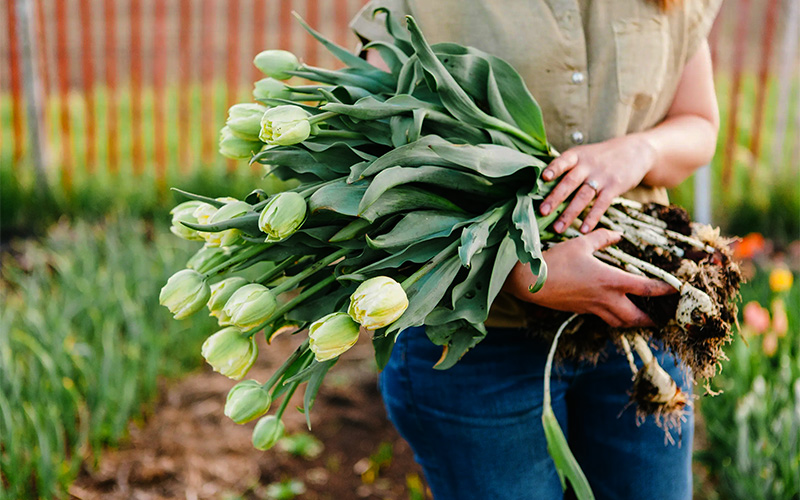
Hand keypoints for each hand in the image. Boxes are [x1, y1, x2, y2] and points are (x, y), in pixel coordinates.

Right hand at [503, 230, 674, 326]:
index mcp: (610, 280)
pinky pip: (604, 318)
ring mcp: (592, 308)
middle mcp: (605, 299)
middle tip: (662, 318)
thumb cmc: (556, 260)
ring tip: (641, 317)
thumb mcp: (581, 243)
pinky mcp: (581, 311)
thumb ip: (603, 238)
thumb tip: (618, 235)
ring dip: (633, 321)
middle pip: (636, 317)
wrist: (530, 282)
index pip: (646, 289)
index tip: (676, 290)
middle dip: (651, 320)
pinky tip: (615, 310)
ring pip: (620, 322)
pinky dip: (615, 317)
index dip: (664, 290)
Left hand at [538, 134, 656, 233]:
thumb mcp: (584, 154)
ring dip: (570, 213)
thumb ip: (566, 167)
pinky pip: (601, 204)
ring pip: (583, 196)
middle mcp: (588, 165)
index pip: (563, 161)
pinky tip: (583, 230)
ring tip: (557, 228)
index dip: (553, 168)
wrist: (635, 151)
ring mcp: (602, 176)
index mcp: (577, 156)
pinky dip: (592, 218)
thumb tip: (539, 184)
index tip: (543, 178)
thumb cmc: (601, 157)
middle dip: (555, 197)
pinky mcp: (614, 187)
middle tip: (542, 212)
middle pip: (570, 182)